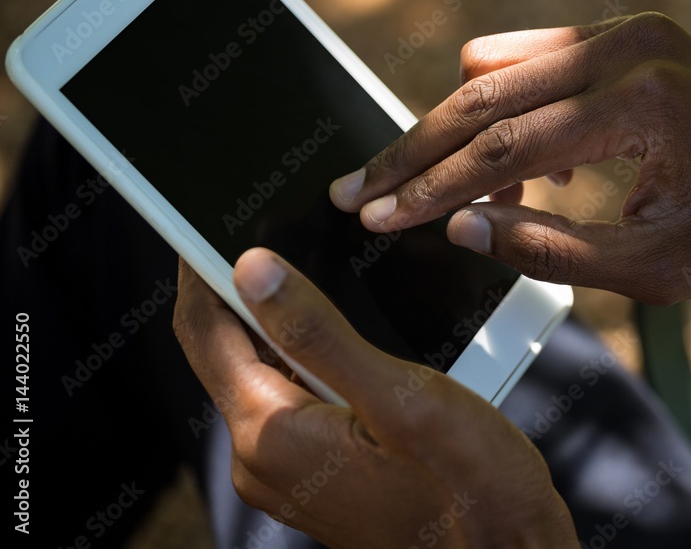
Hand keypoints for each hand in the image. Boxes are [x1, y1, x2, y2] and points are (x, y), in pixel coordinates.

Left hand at [172, 249, 576, 548]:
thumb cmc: (470, 489)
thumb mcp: (399, 394)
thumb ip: (318, 332)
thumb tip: (251, 272)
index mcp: (271, 433)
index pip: (205, 332)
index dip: (198, 270)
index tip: (200, 223)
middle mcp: (264, 458)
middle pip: (227, 351)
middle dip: (239, 292)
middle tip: (271, 232)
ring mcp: (288, 471)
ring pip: (261, 373)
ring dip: (277, 324)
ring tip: (310, 273)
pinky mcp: (317, 474)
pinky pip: (290, 400)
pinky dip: (303, 358)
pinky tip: (341, 336)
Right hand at [330, 13, 690, 302]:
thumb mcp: (653, 270)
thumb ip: (551, 252)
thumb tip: (461, 229)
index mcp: (644, 104)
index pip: (504, 145)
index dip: (431, 187)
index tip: (376, 216)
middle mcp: (628, 46)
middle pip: (479, 91)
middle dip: (414, 149)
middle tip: (359, 190)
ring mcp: (623, 29)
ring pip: (491, 66)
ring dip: (463, 134)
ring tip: (478, 199)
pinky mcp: (617, 31)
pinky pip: (525, 63)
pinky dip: (503, 113)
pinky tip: (531, 172)